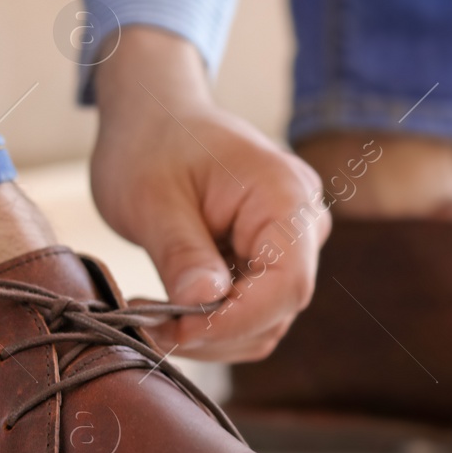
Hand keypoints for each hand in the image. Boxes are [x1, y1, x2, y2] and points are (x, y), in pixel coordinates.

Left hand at [90, 27, 328, 361]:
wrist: (155, 119)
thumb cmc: (152, 144)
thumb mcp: (152, 199)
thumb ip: (181, 253)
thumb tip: (200, 306)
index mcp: (285, 195)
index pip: (286, 281)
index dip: (235, 319)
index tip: (178, 332)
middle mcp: (301, 221)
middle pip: (278, 308)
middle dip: (214, 330)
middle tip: (150, 327)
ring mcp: (290, 243)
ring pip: (265, 320)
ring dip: (210, 333)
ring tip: (153, 316)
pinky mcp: (269, 261)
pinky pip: (252, 312)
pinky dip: (211, 323)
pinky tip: (171, 309)